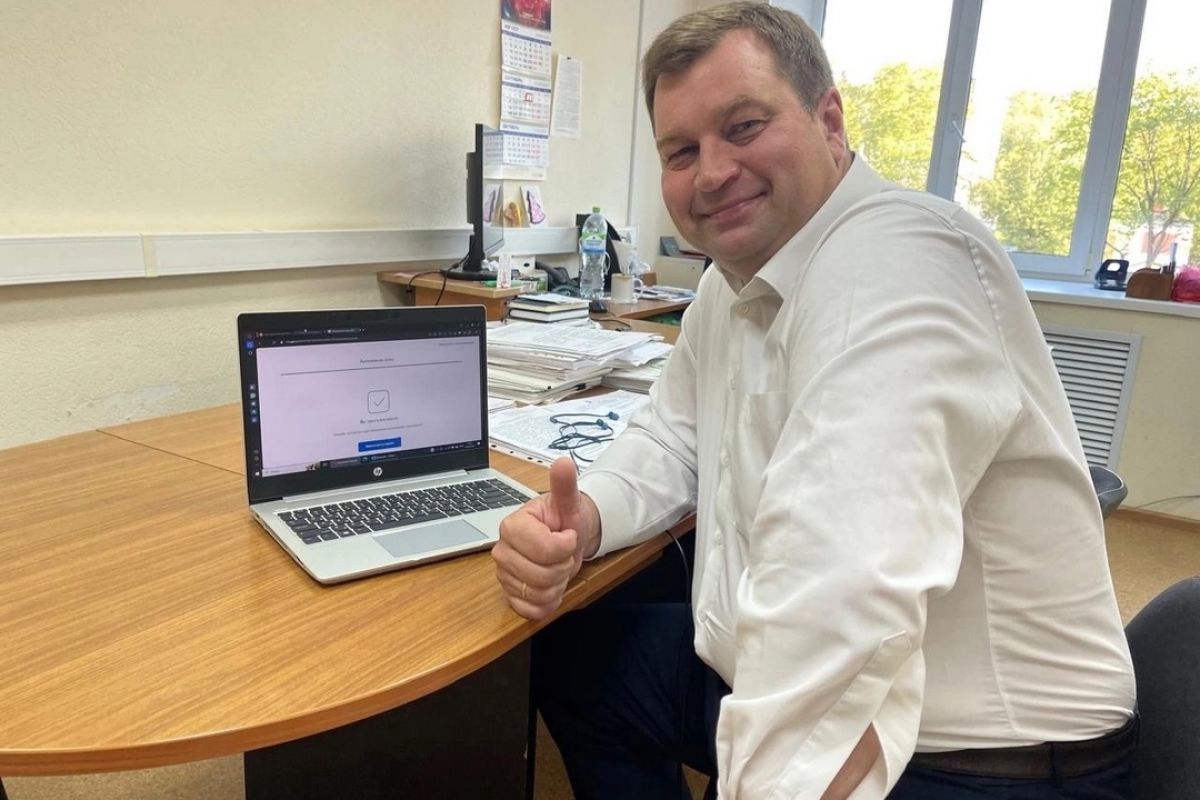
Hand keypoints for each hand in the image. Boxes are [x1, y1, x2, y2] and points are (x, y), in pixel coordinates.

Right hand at [492, 457, 599, 619]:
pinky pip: (532, 611)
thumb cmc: (564, 520)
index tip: (567, 535)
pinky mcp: (509, 595)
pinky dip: (548, 602)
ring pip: (538, 595)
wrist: (565, 538)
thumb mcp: (569, 502)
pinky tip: (550, 585)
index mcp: (512, 526)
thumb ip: (564, 484)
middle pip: (542, 576)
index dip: (566, 547)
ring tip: (556, 567)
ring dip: (557, 585)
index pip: (546, 550)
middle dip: (563, 567)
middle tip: (563, 554)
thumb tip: (563, 462)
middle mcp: (502, 551)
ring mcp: (503, 575)